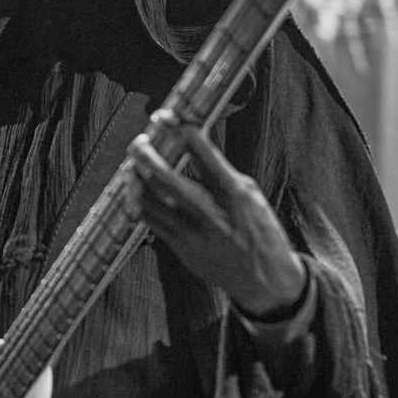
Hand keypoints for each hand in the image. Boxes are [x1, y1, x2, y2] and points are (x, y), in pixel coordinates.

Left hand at [125, 117, 306, 316]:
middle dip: (146, 156)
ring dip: (137, 180)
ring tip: (132, 165)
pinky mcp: (182, 250)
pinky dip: (141, 204)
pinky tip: (136, 192)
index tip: (166, 117)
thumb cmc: (259, 231)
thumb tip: (193, 144)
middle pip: (167, 178)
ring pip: (152, 202)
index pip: (203, 153)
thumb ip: (222, 172)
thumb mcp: (251, 195)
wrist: (265, 280)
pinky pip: (152, 222)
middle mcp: (212, 213)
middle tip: (138, 141)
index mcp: (235, 193)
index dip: (180, 130)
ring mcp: (194, 234)